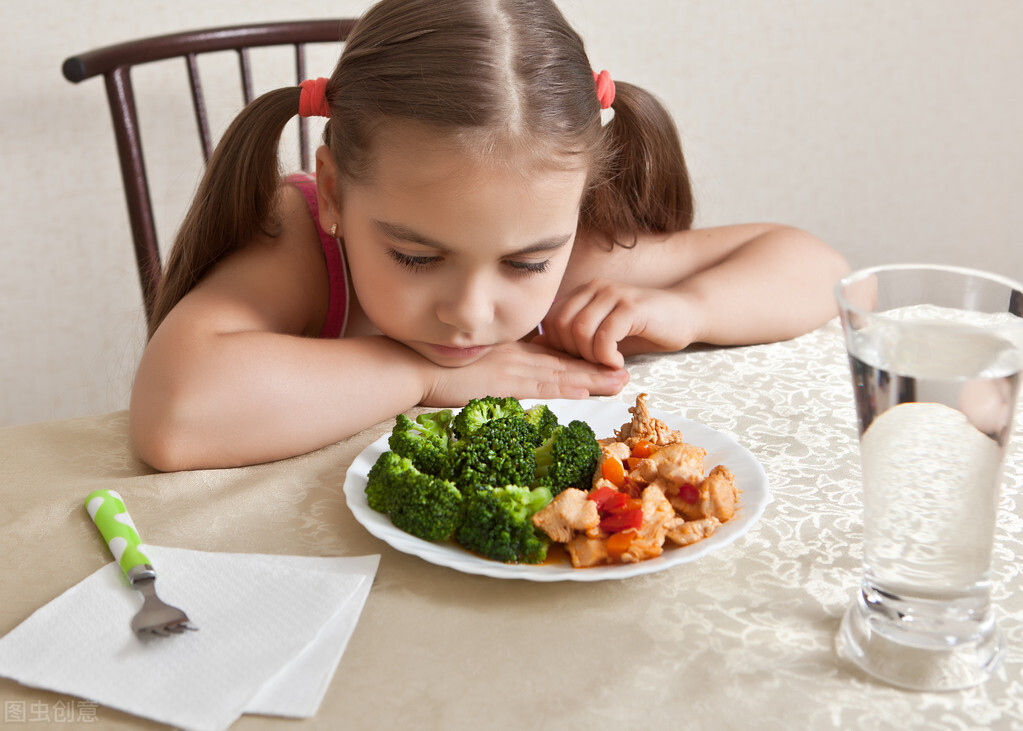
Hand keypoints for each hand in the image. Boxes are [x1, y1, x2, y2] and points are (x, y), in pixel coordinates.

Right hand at [421, 341, 628, 407]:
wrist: (409, 364)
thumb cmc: (430, 365)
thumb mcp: (467, 362)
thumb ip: (488, 367)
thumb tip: (497, 378)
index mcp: (507, 350)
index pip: (551, 357)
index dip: (579, 362)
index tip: (603, 365)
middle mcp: (514, 354)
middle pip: (563, 362)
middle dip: (596, 369)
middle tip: (625, 373)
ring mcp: (509, 366)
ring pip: (560, 372)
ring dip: (591, 378)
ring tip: (619, 382)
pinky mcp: (502, 381)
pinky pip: (541, 385)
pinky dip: (565, 386)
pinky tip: (586, 391)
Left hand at [534, 278, 695, 367]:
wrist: (686, 314)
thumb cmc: (644, 328)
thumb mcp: (605, 334)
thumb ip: (577, 339)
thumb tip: (540, 351)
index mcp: (584, 293)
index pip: (550, 320)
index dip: (558, 347)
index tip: (579, 361)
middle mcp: (595, 288)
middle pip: (561, 326)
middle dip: (572, 354)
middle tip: (593, 365)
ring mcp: (613, 295)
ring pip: (580, 330)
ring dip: (591, 357)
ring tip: (607, 365)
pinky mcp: (632, 307)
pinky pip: (605, 335)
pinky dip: (607, 357)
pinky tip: (619, 364)